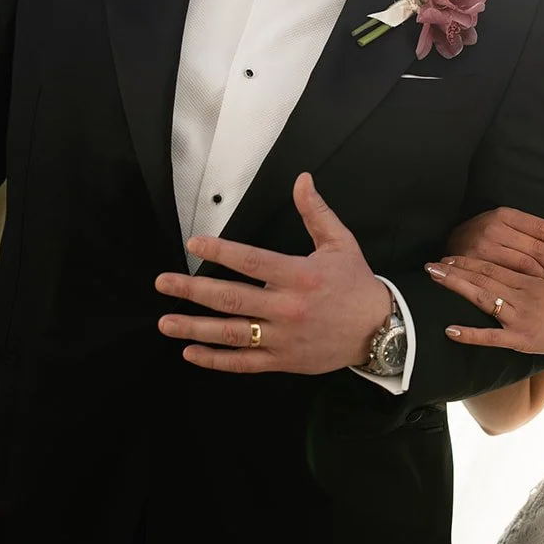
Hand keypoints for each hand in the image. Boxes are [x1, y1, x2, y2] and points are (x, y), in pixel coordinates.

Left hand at [155, 173, 389, 373]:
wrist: (379, 329)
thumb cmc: (356, 283)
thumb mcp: (341, 243)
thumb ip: (316, 212)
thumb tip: (301, 179)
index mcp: (300, 276)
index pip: (252, 262)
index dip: (221, 251)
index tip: (194, 242)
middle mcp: (288, 308)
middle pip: (232, 298)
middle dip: (193, 289)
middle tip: (163, 282)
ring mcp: (283, 338)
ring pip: (232, 334)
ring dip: (195, 328)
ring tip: (165, 322)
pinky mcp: (284, 361)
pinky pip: (244, 363)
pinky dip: (216, 360)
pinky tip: (191, 352)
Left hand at [426, 254, 543, 355]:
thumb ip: (541, 289)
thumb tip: (532, 288)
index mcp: (529, 282)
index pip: (492, 267)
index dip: (468, 262)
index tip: (449, 257)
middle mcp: (520, 295)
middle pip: (482, 277)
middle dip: (454, 270)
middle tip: (430, 264)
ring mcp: (519, 316)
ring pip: (482, 297)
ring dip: (456, 287)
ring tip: (434, 279)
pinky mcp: (522, 338)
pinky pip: (491, 336)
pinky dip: (469, 333)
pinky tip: (449, 329)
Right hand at [445, 207, 543, 283]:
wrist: (444, 246)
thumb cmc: (480, 240)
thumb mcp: (502, 227)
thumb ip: (525, 234)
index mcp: (506, 215)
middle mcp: (495, 227)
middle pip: (537, 248)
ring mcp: (484, 246)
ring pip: (526, 265)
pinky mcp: (476, 263)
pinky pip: (509, 278)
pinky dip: (526, 285)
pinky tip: (537, 292)